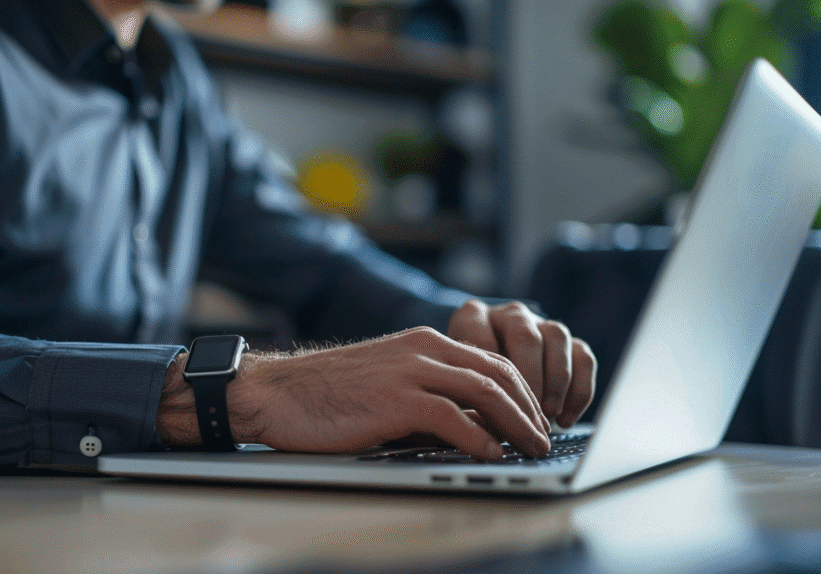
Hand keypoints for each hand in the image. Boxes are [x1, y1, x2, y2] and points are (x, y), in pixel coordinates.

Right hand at [158, 327, 551, 458]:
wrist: (276, 393)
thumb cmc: (326, 395)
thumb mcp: (386, 383)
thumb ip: (427, 394)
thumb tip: (471, 426)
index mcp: (422, 342)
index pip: (490, 361)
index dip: (522, 392)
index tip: (535, 419)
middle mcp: (422, 348)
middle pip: (497, 373)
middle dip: (529, 409)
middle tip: (544, 438)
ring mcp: (409, 370)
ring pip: (484, 390)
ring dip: (516, 423)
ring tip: (531, 448)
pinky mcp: (394, 398)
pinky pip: (452, 417)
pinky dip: (479, 438)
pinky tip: (490, 454)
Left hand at [447, 300, 595, 427]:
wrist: (483, 371)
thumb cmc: (462, 381)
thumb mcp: (452, 382)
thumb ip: (458, 395)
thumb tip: (476, 429)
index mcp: (472, 315)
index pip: (479, 336)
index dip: (485, 376)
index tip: (489, 410)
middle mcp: (508, 314)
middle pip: (525, 336)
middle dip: (529, 380)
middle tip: (526, 415)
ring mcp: (541, 323)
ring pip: (557, 338)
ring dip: (556, 382)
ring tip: (547, 417)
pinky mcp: (568, 341)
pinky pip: (584, 358)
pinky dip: (579, 391)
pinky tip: (566, 420)